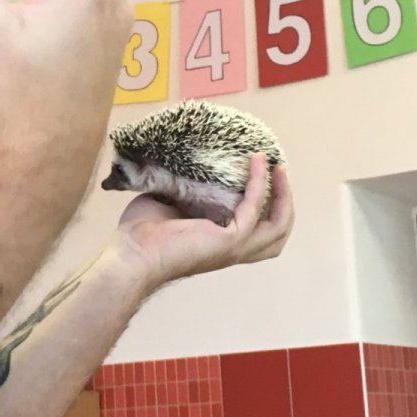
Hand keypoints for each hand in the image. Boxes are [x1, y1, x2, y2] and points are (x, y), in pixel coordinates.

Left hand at [105, 155, 293, 299]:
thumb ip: (189, 190)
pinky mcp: (230, 239)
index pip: (258, 231)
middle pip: (277, 233)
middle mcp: (233, 249)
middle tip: (280, 171)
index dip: (269, 206)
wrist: (131, 254)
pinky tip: (256, 162)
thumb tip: (192, 164)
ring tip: (277, 166)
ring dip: (283, 194)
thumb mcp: (172, 203)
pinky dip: (259, 183)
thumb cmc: (142, 233)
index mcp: (220, 243)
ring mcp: (234, 247)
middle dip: (285, 201)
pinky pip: (254, 206)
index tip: (266, 175)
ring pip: (277, 226)